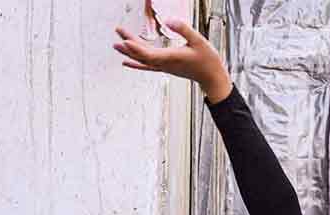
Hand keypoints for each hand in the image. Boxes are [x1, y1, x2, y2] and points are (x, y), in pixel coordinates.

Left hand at [113, 20, 231, 102]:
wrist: (213, 78)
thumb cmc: (208, 61)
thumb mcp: (199, 41)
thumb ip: (184, 29)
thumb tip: (168, 20)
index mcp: (171, 57)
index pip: (149, 54)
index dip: (136, 47)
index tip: (125, 40)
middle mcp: (165, 64)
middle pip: (142, 55)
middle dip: (129, 43)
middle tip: (118, 30)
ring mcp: (164, 67)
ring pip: (143, 60)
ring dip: (129, 52)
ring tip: (116, 44)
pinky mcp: (166, 67)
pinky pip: (147, 66)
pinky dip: (135, 64)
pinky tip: (126, 62)